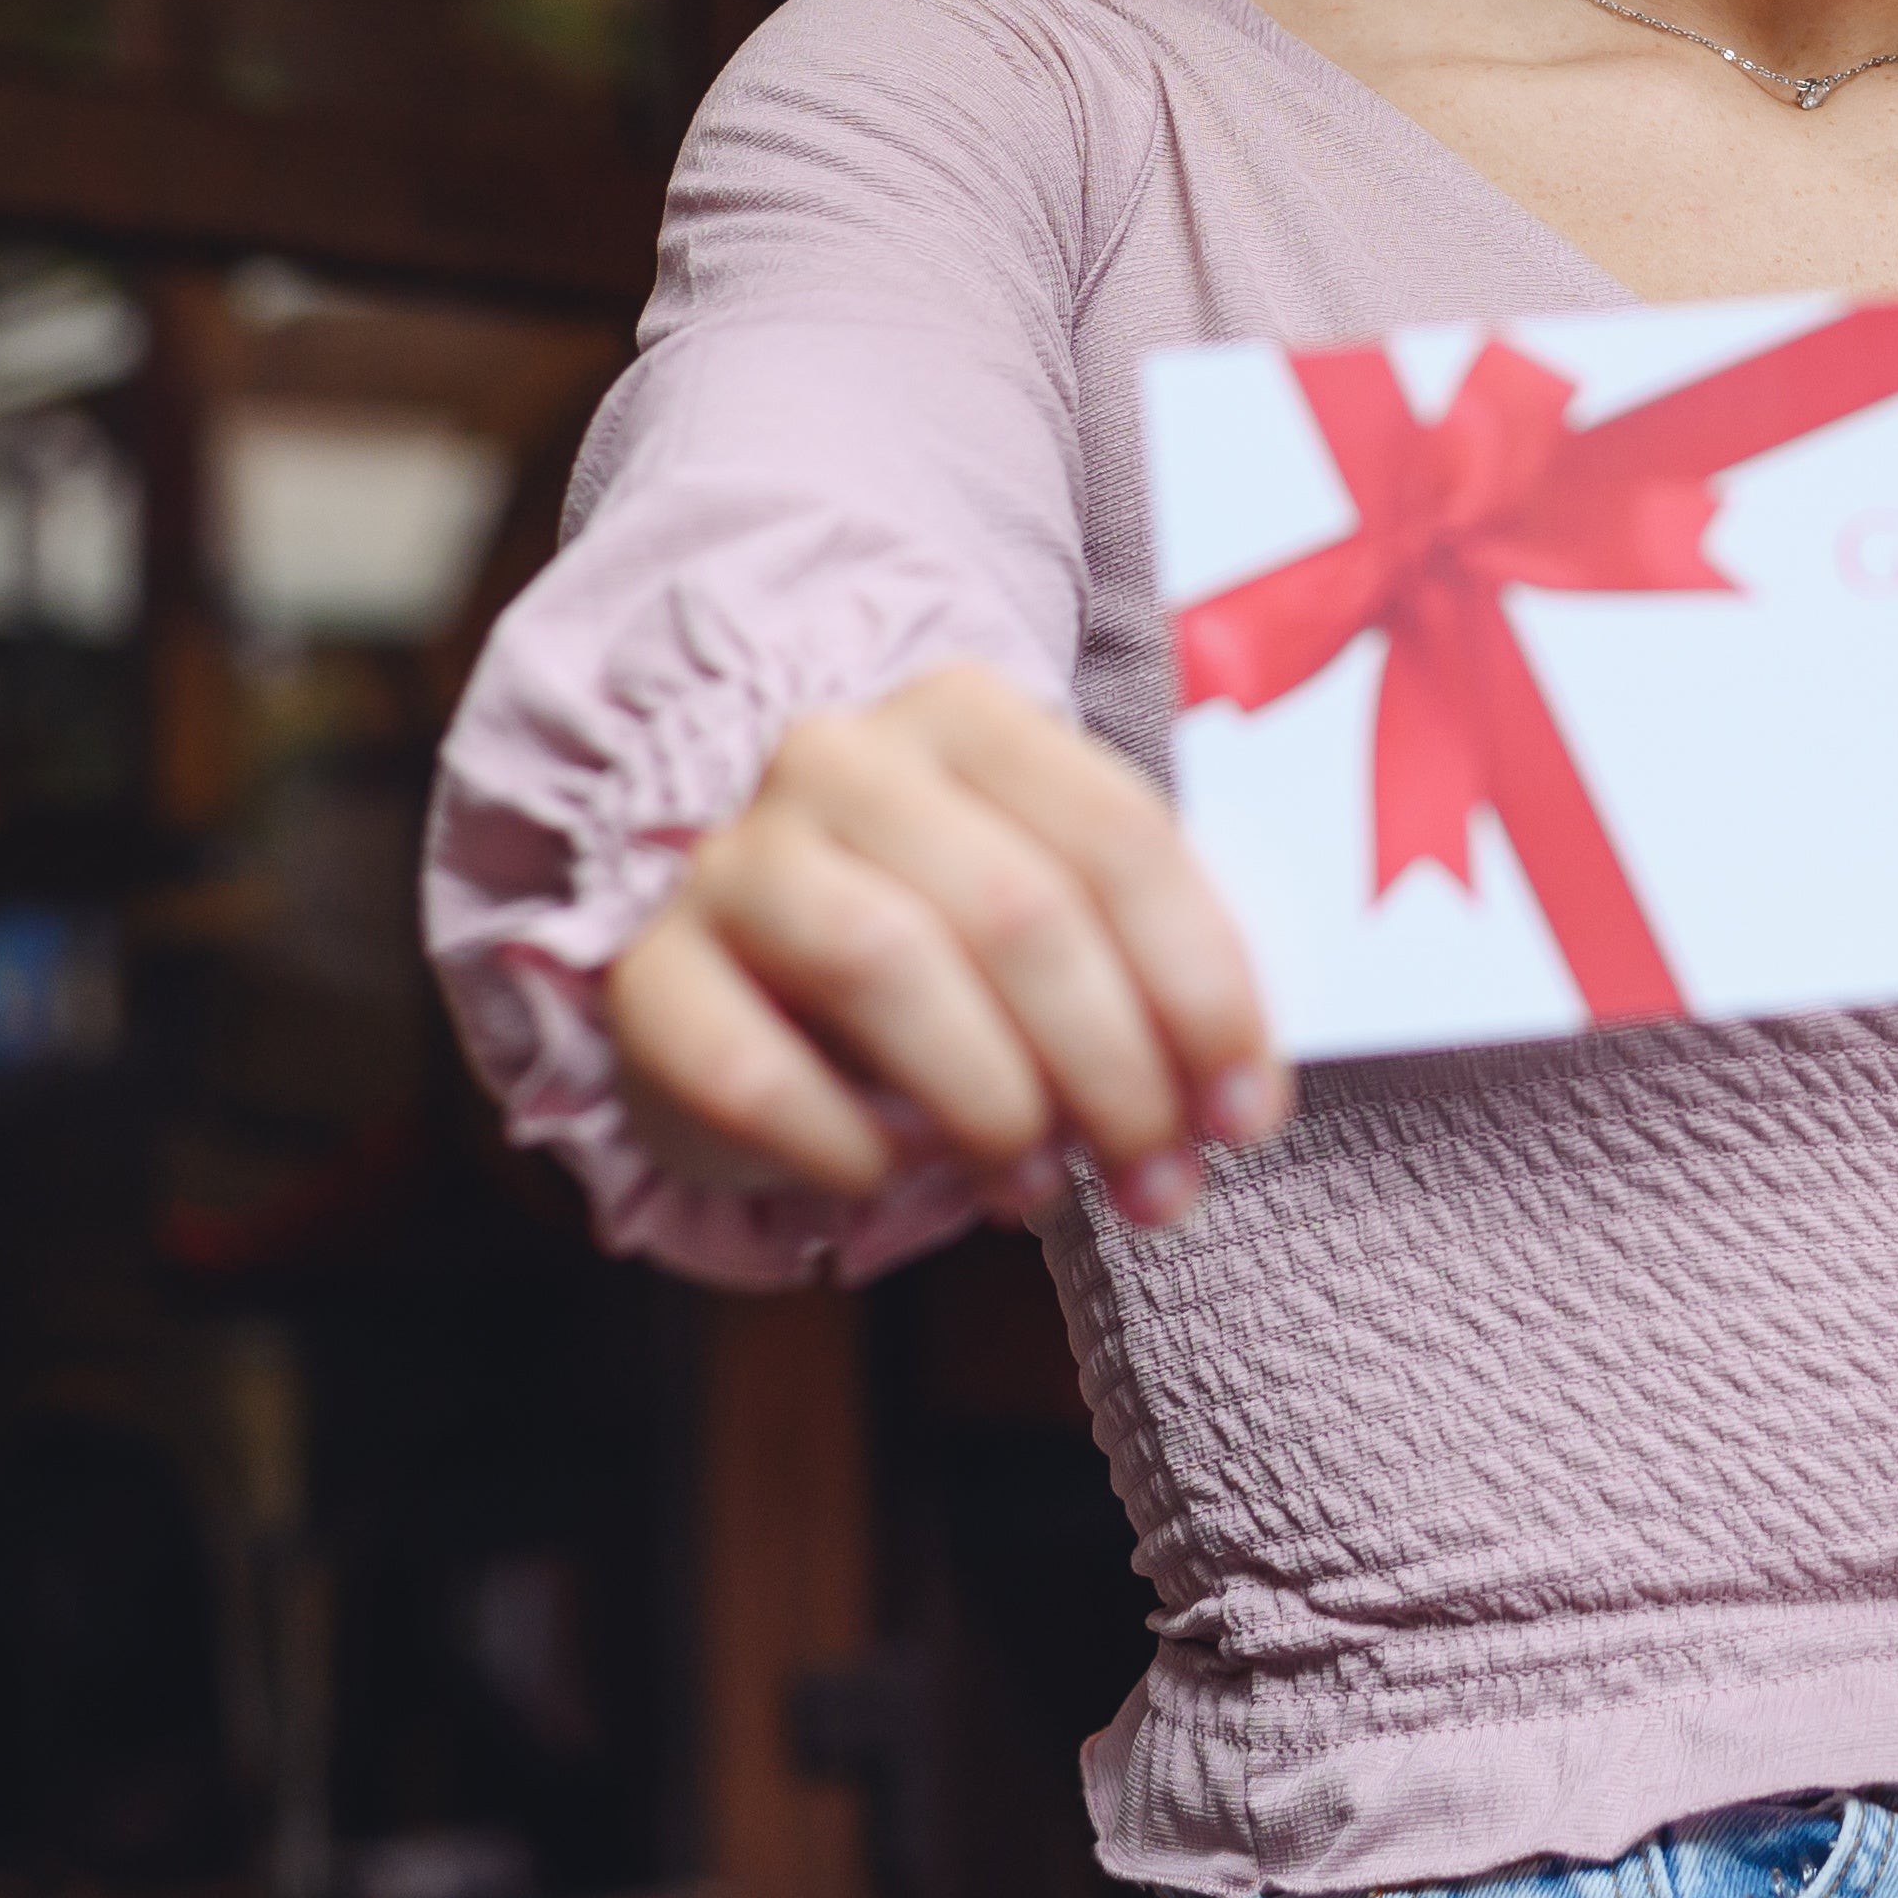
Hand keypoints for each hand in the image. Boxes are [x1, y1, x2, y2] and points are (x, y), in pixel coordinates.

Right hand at [599, 663, 1288, 1228]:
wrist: (745, 960)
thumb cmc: (939, 942)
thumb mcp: (1045, 910)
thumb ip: (1137, 964)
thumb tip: (1238, 1097)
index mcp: (966, 714)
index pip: (1119, 838)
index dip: (1202, 987)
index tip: (1249, 1111)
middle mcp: (838, 755)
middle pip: (1016, 909)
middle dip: (1114, 1068)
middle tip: (1160, 1181)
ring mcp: (730, 856)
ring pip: (887, 964)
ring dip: (993, 1102)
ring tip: (1042, 1183)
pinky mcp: (647, 971)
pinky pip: (752, 1069)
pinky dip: (845, 1144)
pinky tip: (899, 1178)